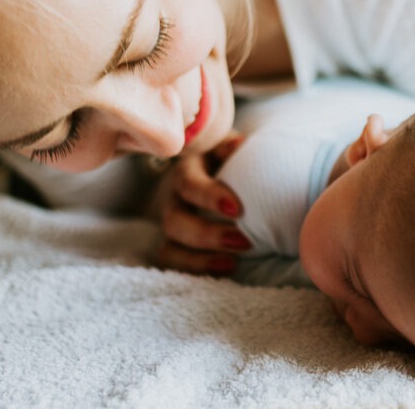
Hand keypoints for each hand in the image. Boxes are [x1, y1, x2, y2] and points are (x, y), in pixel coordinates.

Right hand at [152, 132, 249, 274]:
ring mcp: (171, 225)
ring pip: (170, 248)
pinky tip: (227, 268)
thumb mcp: (226, 146)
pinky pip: (175, 264)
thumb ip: (232, 147)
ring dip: (200, 260)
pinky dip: (196, 270)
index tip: (237, 210)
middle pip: (175, 222)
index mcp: (186, 171)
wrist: (211, 171)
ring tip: (234, 262)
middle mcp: (172, 199)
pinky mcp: (174, 245)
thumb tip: (240, 145)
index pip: (188, 184)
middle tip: (244, 241)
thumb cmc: (224, 158)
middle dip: (207, 235)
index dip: (209, 197)